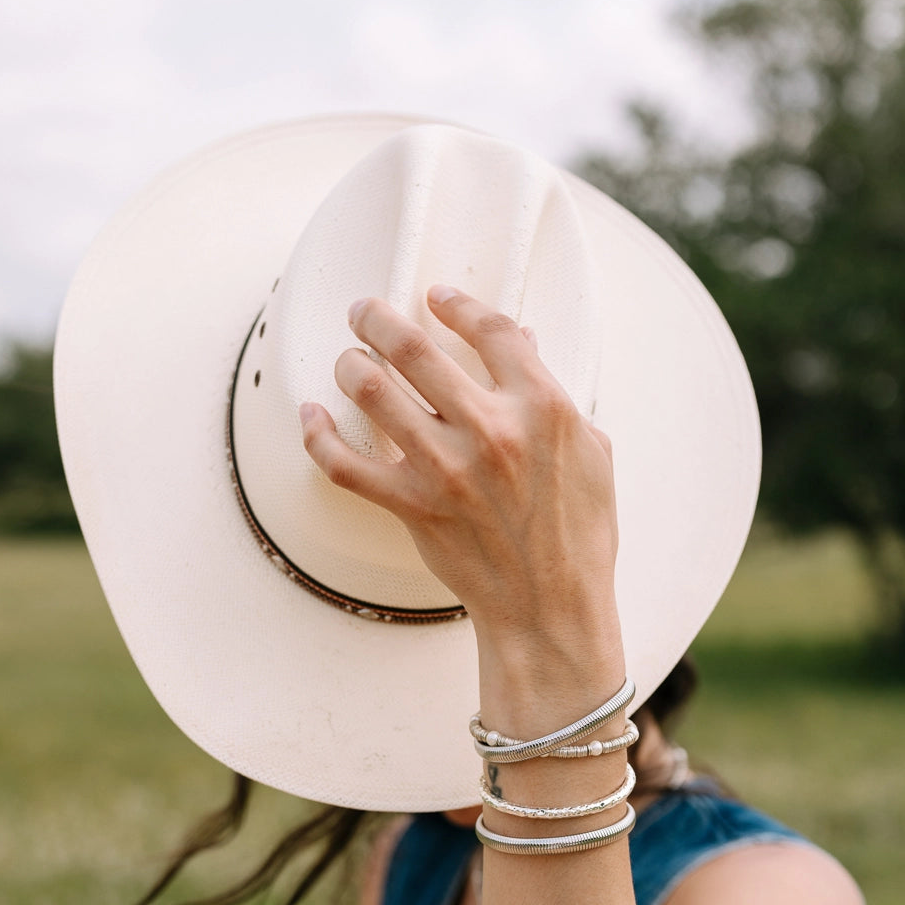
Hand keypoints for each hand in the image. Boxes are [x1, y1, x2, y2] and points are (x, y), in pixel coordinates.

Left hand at [298, 286, 621, 667]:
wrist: (551, 608)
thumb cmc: (579, 536)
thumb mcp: (591, 454)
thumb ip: (555, 397)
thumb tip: (525, 346)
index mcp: (543, 408)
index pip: (491, 331)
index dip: (457, 305)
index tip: (436, 297)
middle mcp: (491, 430)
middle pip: (413, 348)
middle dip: (377, 318)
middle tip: (363, 311)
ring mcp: (446, 468)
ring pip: (373, 390)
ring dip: (349, 364)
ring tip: (347, 360)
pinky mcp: (413, 507)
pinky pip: (345, 464)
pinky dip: (319, 436)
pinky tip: (313, 416)